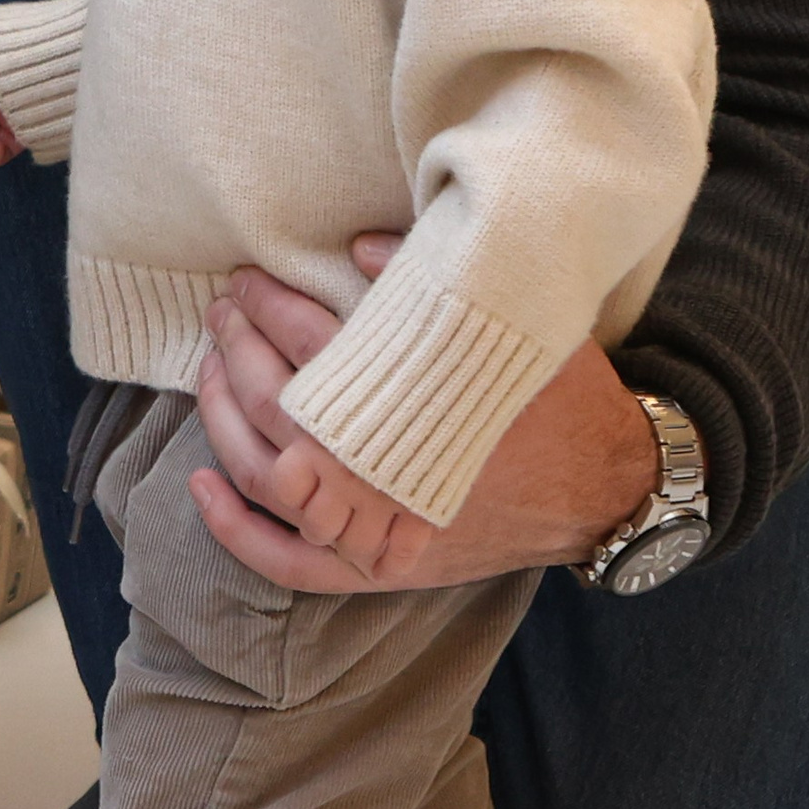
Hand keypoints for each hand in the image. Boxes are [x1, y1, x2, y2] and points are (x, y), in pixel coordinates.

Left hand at [190, 233, 660, 595]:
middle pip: (278, 406)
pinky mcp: (378, 564)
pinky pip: (288, 561)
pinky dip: (237, 529)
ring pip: (267, 477)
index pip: (310, 346)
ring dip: (223, 418)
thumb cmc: (561, 399)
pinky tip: (202, 485)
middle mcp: (381, 475)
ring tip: (210, 369)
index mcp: (410, 407)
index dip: (269, 306)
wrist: (606, 485)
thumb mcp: (511, 329)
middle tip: (224, 310)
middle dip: (238, 349)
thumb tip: (357, 244)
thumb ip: (429, 285)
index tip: (247, 280)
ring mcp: (375, 529)